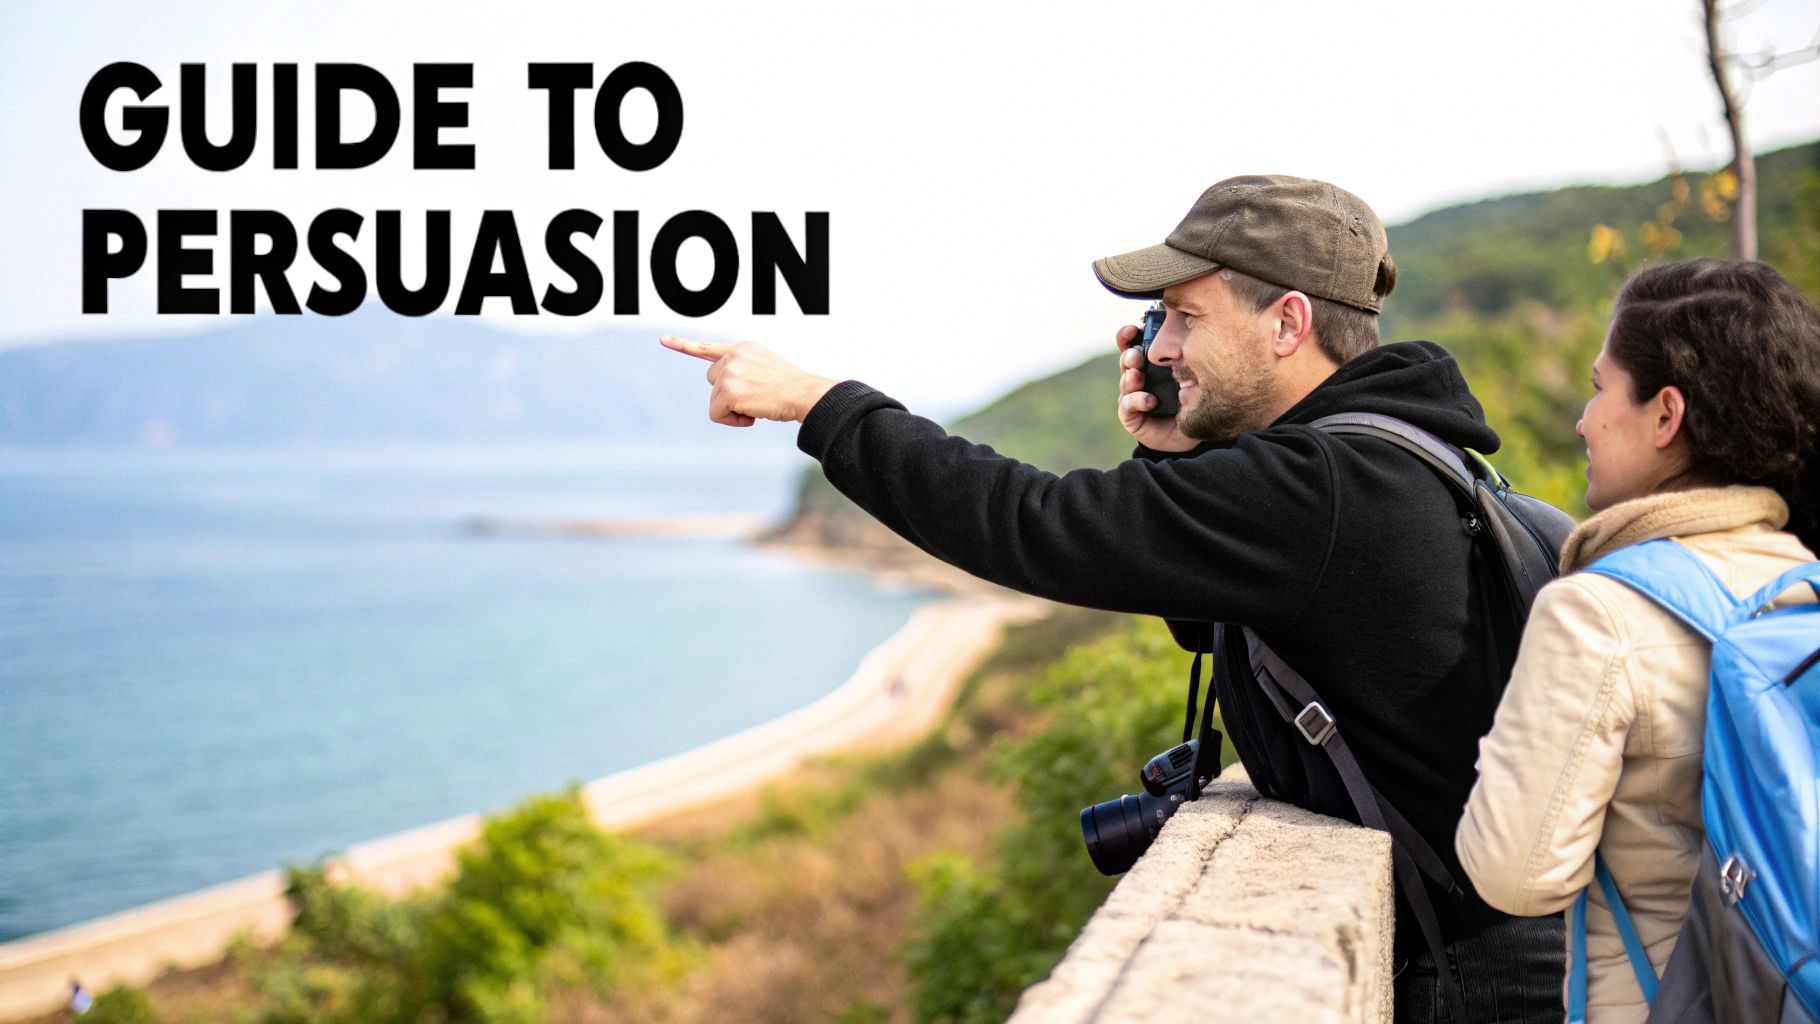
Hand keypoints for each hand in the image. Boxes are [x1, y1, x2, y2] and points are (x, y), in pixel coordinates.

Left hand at [660, 336, 839, 426]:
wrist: (803, 394)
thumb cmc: (791, 388)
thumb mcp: (766, 368)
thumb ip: (744, 371)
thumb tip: (727, 392)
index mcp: (743, 349)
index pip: (708, 348)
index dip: (684, 346)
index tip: (663, 340)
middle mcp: (733, 356)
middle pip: (712, 382)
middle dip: (727, 395)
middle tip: (754, 399)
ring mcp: (730, 372)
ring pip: (715, 401)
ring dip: (733, 410)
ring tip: (758, 406)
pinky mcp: (728, 391)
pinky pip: (717, 415)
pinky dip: (733, 421)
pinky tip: (753, 415)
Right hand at [1115, 324, 1196, 451]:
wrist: (1194, 433)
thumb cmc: (1194, 400)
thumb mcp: (1192, 375)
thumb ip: (1187, 359)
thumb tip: (1187, 339)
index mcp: (1150, 363)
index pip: (1132, 344)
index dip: (1127, 336)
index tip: (1132, 330)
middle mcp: (1139, 378)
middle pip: (1126, 361)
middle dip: (1129, 356)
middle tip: (1136, 356)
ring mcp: (1133, 397)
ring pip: (1125, 382)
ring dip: (1130, 378)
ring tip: (1137, 376)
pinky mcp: (1132, 416)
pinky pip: (1127, 405)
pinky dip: (1136, 400)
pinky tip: (1150, 401)